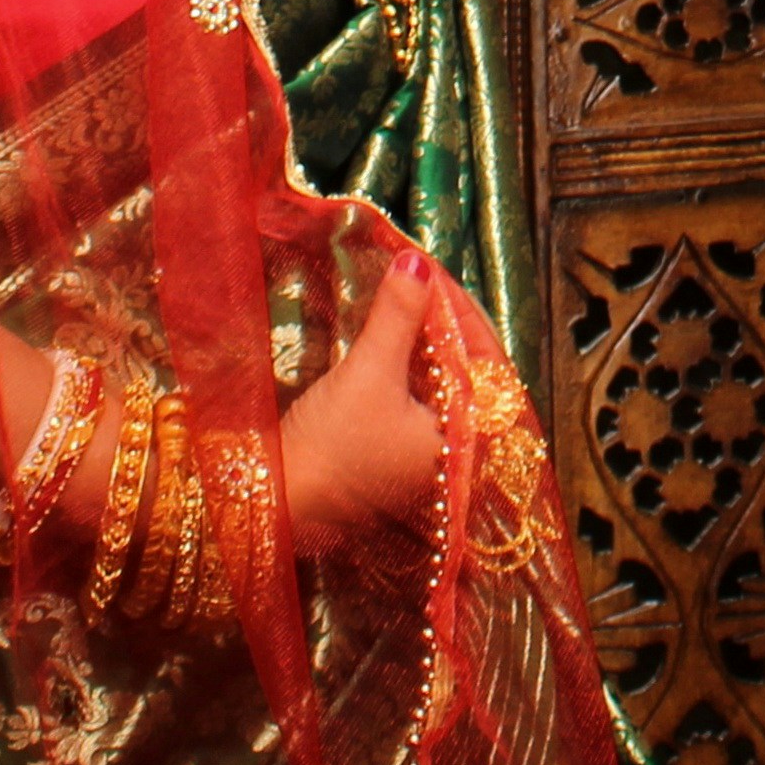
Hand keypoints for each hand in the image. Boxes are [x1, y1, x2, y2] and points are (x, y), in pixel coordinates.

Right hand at [270, 284, 442, 552]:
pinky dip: (404, 361)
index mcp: (465, 433)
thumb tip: (417, 263)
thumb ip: (399, 316)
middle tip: (418, 277)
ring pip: (437, 378)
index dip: (463, 309)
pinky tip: (386, 336)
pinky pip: (412, 393)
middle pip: (463, 366)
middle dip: (442, 319)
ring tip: (403, 295)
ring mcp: (420, 449)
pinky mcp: (390, 448)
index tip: (434, 271)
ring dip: (422, 338)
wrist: (279, 501)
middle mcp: (451, 445)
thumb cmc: (334, 445)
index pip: (486, 358)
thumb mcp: (370, 373)